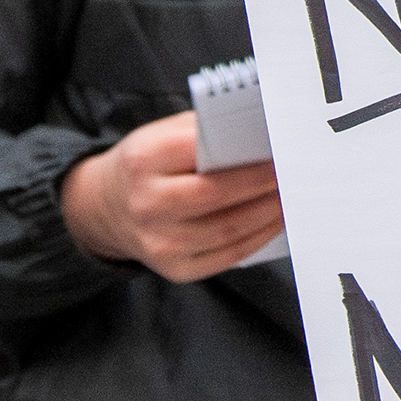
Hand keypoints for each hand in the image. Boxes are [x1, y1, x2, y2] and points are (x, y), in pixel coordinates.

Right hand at [58, 112, 281, 280]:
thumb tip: (259, 134)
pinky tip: (274, 222)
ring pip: (227, 230)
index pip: (201, 155)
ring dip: (267, 213)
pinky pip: (226, 257)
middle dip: (263, 185)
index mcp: (144, 160)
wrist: (107, 206)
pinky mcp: (174, 269)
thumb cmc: (149, 164)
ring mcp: (159, 242)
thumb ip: (204, 131)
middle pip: (216, 196)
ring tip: (291, 196)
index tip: (279, 152)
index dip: (245, 156)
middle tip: (293, 174)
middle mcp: (146, 204)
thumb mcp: (163, 134)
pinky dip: (257, 238)